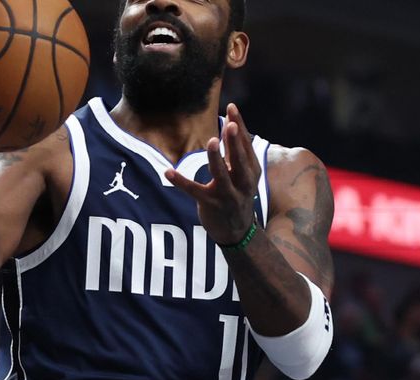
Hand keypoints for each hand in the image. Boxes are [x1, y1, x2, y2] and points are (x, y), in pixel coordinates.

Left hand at [165, 104, 260, 245]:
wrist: (237, 231)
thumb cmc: (237, 195)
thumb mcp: (242, 175)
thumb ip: (235, 153)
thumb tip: (231, 124)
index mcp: (252, 171)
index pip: (246, 145)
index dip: (240, 126)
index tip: (232, 107)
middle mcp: (243, 183)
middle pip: (239, 160)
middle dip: (234, 142)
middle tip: (229, 124)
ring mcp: (227, 195)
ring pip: (221, 175)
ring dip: (216, 159)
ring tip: (211, 142)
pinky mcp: (210, 204)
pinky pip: (194, 191)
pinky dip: (180, 181)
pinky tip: (168, 172)